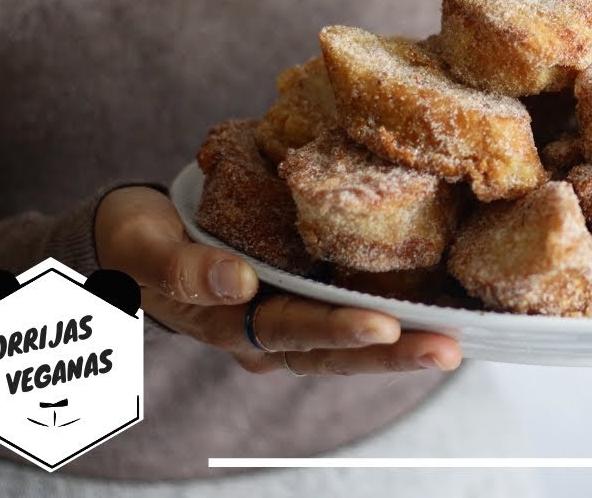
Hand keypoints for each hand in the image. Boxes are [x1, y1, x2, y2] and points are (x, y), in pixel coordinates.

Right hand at [94, 186, 461, 373]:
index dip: (336, 332)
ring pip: (351, 339)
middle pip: (336, 351)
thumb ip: (185, 268)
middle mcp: (266, 332)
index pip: (291, 334)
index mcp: (229, 325)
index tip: (383, 326)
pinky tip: (440, 302)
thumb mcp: (144, 249)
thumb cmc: (135, 243)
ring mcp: (287, 316)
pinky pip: (351, 306)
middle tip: (449, 349)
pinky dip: (394, 307)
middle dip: (393, 353)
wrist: (132, 239)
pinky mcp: (302, 293)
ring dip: (404, 340)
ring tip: (459, 338)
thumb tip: (239, 281)